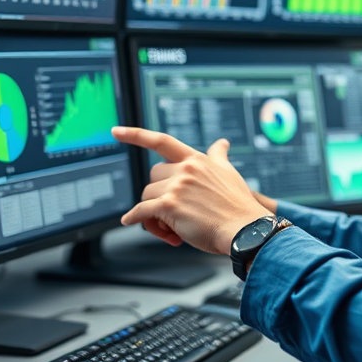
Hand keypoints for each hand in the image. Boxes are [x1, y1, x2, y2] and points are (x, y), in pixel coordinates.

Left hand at [113, 126, 270, 254]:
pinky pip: (141, 211)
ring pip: (147, 196)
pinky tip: (130, 221)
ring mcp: (177, 187)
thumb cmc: (238, 207)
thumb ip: (219, 157)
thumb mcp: (229, 173)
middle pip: (152, 176)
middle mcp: (186, 169)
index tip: (117, 131)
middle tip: (170, 211)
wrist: (245, 230)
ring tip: (171, 227)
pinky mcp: (170, 206)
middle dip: (157, 192)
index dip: (137, 135)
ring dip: (153, 213)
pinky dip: (134, 218)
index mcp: (197, 160)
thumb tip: (222, 143)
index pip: (162, 141)